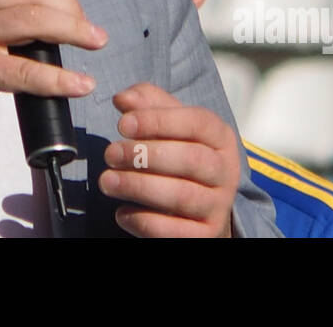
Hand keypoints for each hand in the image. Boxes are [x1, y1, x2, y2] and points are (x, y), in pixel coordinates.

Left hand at [99, 82, 239, 237]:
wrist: (199, 204)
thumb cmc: (178, 151)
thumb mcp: (168, 122)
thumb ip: (147, 103)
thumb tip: (123, 99)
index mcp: (220, 136)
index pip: (196, 122)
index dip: (158, 121)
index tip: (122, 124)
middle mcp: (225, 170)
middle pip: (191, 160)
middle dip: (145, 155)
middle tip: (110, 154)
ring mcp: (218, 205)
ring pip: (182, 195)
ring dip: (139, 187)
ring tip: (107, 181)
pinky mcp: (205, 234)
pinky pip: (175, 230)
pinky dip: (144, 221)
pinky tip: (121, 212)